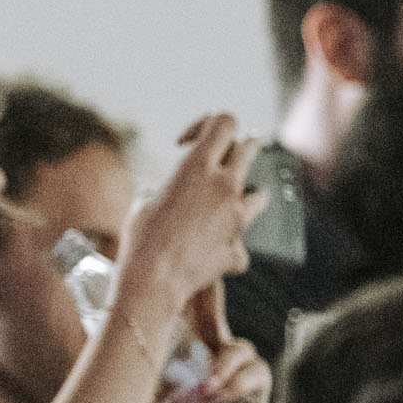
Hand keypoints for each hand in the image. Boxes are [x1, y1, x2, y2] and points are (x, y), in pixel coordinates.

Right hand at [112, 114, 259, 330]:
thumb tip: (168, 194)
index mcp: (197, 167)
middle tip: (228, 158)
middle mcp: (224, 185)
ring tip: (228, 205)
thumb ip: (168, 189)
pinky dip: (230, 244)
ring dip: (247, 195)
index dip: (209, 126)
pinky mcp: (241, 245)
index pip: (224, 122)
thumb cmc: (141, 239)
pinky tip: (211, 252)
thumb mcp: (146, 201)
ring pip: (261, 193)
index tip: (190, 143)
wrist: (151, 279)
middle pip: (250, 148)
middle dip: (241, 149)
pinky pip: (243, 240)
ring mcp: (237, 216)